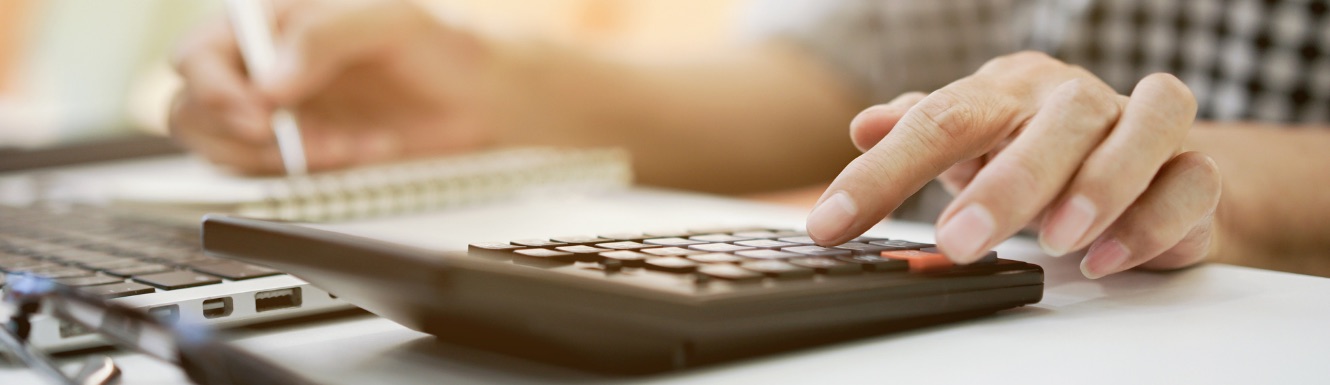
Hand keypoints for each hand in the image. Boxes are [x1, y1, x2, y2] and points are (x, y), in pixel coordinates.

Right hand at [169, 0, 517, 172]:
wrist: (481, 97)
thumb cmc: (440, 45)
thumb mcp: (394, 20)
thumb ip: (327, 35)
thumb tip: (269, 81)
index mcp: (270, 21)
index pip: (198, 55)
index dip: (214, 89)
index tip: (261, 114)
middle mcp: (262, 67)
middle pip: (191, 108)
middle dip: (236, 135)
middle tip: (291, 139)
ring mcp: (278, 113)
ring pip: (225, 149)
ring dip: (281, 157)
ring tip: (343, 143)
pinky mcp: (302, 152)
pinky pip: (278, 175)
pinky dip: (317, 171)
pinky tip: (363, 147)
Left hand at [807, 51, 1221, 278]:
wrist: (1144, 161)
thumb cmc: (1039, 150)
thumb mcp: (971, 142)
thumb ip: (920, 132)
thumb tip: (864, 125)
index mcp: (1008, 91)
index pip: (939, 119)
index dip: (880, 174)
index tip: (833, 223)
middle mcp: (1075, 99)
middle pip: (1049, 122)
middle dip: (1004, 186)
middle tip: (959, 242)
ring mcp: (1140, 126)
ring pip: (1139, 130)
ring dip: (1097, 187)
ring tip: (1056, 240)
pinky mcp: (1195, 169)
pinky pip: (1192, 181)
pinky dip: (1153, 219)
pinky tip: (1109, 256)